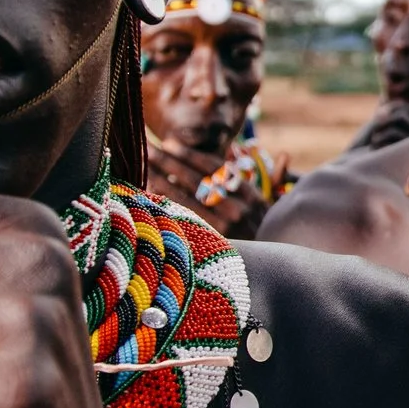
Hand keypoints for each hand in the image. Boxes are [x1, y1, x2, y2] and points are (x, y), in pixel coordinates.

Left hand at [148, 138, 284, 240]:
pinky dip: (164, 203)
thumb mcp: (253, 203)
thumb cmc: (253, 228)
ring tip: (142, 167)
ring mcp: (223, 231)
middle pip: (196, 181)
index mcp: (250, 196)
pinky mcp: (209, 244)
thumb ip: (232, 182)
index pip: (215, 169)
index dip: (189, 154)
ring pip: (184, 199)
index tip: (168, 142)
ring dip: (160, 180)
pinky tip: (149, 193)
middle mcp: (238, 212)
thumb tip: (203, 154)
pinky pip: (181, 218)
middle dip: (169, 162)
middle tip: (147, 147)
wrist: (266, 265)